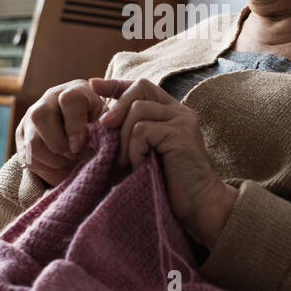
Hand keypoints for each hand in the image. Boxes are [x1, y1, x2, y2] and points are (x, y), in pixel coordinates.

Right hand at [14, 78, 108, 186]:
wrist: (84, 132)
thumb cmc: (101, 127)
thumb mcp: (111, 122)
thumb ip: (110, 125)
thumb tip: (97, 135)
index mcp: (75, 90)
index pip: (69, 100)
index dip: (75, 126)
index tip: (80, 145)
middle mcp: (49, 99)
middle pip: (40, 117)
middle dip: (58, 143)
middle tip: (73, 154)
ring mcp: (32, 116)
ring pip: (31, 141)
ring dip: (51, 159)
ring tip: (68, 161)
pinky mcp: (22, 134)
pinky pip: (27, 156)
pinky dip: (45, 167)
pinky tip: (60, 165)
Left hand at [89, 77, 237, 245]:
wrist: (197, 205)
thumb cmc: (167, 184)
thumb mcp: (145, 152)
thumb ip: (131, 133)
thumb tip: (100, 121)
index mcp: (170, 112)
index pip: (141, 86)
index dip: (116, 85)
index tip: (93, 86)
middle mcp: (178, 111)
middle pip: (139, 89)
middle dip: (116, 107)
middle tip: (103, 128)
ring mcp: (181, 120)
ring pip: (137, 110)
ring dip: (124, 139)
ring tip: (126, 162)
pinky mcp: (180, 134)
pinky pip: (142, 131)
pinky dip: (134, 150)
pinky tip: (139, 166)